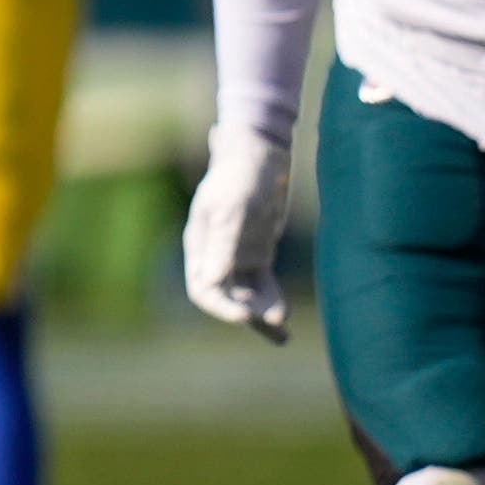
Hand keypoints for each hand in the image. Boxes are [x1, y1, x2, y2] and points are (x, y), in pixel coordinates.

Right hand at [184, 126, 293, 339]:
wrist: (261, 151)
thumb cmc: (242, 174)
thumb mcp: (233, 208)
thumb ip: (222, 244)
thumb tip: (212, 282)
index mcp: (201, 245)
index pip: (203, 288)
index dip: (221, 307)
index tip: (246, 316)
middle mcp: (216, 254)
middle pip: (224, 297)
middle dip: (245, 316)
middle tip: (272, 325)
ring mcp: (237, 254)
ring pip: (245, 295)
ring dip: (261, 315)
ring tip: (282, 334)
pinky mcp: (258, 252)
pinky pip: (262, 285)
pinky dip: (271, 300)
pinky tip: (283, 317)